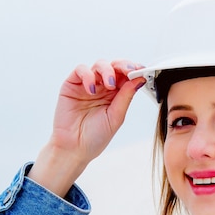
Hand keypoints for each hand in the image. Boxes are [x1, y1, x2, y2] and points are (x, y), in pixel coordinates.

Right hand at [29, 60, 145, 195]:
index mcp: (116, 94)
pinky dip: (88, 76)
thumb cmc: (95, 137)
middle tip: (129, 70)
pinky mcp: (72, 84)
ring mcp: (87, 84)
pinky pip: (81, 70)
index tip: (142, 70)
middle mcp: (103, 87)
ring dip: (107, 71)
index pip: (127, 76)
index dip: (134, 70)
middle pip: (115, 66)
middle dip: (123, 66)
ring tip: (109, 85)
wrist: (74, 149)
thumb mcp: (116, 117)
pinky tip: (92, 90)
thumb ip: (126, 97)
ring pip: (99, 65)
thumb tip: (139, 79)